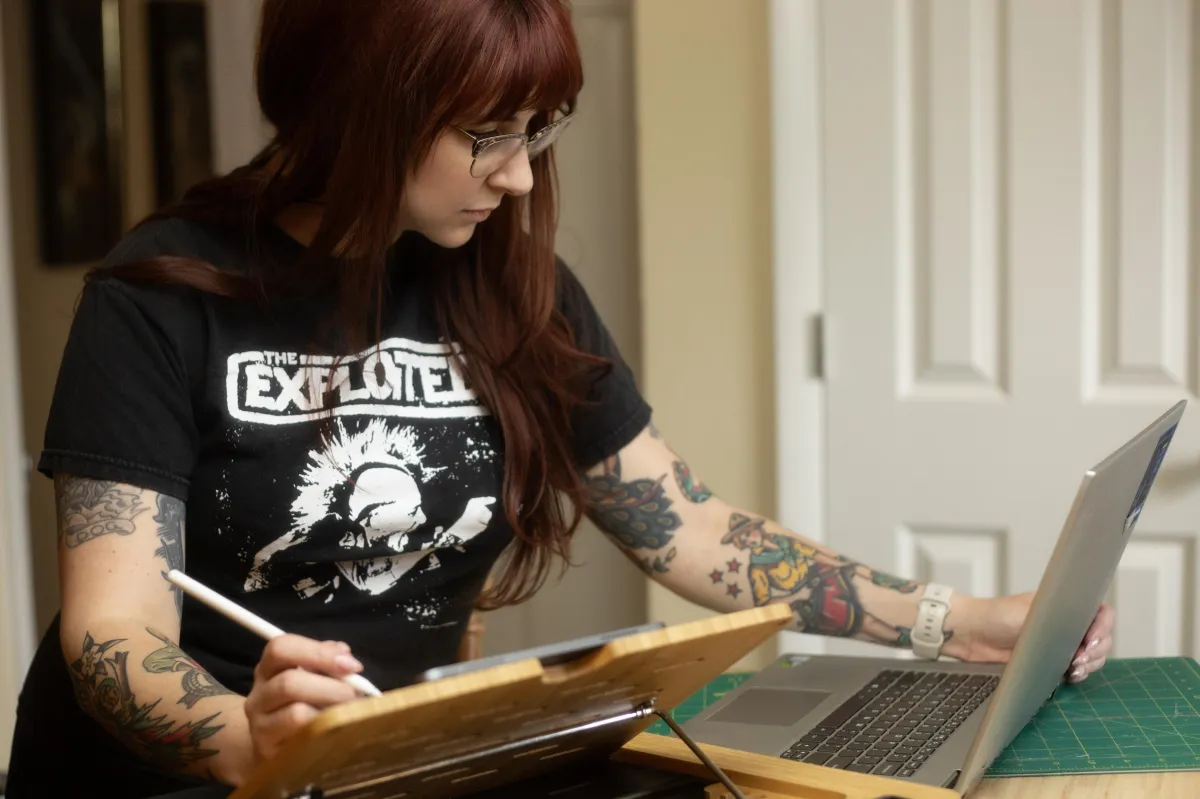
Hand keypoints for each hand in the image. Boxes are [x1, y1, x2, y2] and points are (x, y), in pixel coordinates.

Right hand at [244, 634, 364, 763]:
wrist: (279, 749)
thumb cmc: (302, 704)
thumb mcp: (312, 677)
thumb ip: (326, 661)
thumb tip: (344, 654)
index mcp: (268, 668)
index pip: (281, 648)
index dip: (318, 652)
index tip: (352, 664)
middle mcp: (258, 695)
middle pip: (289, 682)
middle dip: (331, 687)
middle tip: (356, 695)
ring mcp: (259, 725)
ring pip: (296, 713)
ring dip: (330, 710)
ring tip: (349, 713)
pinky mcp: (269, 752)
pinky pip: (302, 739)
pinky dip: (325, 731)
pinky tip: (337, 731)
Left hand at [950, 593, 1113, 683]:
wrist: (972, 635)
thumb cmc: (996, 615)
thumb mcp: (1027, 612)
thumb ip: (1054, 618)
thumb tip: (1078, 626)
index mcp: (1066, 604)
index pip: (1101, 613)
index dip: (1103, 626)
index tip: (1090, 639)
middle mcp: (1069, 623)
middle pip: (1102, 637)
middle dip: (1097, 650)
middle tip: (1079, 658)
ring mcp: (1063, 644)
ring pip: (1093, 656)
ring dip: (1090, 665)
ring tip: (1074, 669)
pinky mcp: (1054, 662)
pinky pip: (1078, 670)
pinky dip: (1080, 674)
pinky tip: (1071, 676)